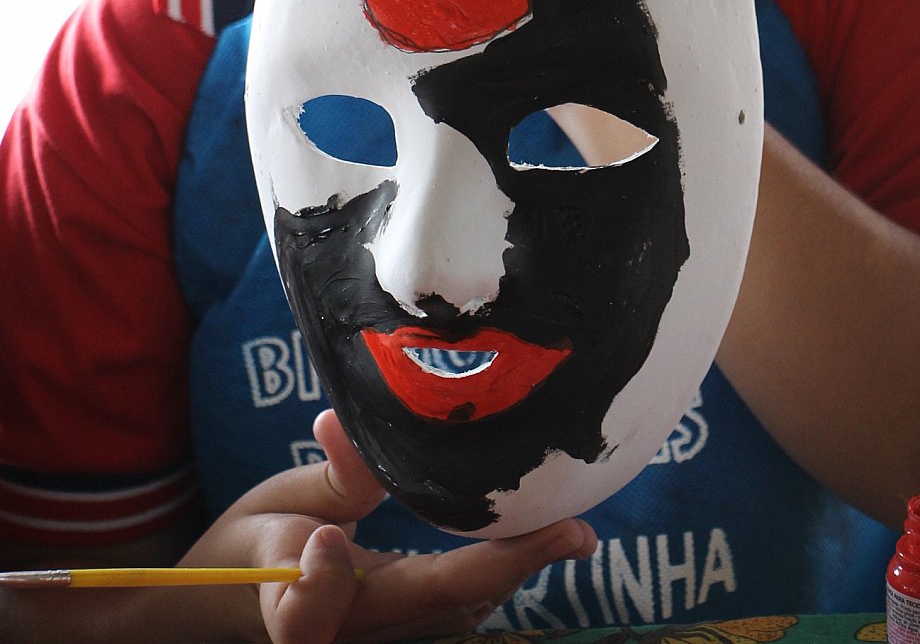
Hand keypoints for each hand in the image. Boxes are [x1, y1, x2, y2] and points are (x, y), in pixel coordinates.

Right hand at [184, 410, 595, 643]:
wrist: (210, 611)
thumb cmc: (243, 554)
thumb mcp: (272, 508)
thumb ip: (324, 481)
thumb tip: (345, 428)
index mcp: (341, 605)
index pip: (426, 590)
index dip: (494, 563)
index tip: (549, 533)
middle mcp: (373, 630)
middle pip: (457, 606)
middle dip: (516, 567)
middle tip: (577, 531)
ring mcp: (387, 632)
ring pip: (462, 610)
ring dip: (514, 571)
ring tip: (568, 531)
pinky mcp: (396, 622)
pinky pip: (452, 605)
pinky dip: (491, 573)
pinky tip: (532, 537)